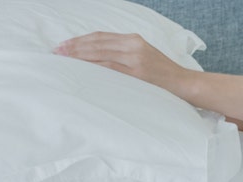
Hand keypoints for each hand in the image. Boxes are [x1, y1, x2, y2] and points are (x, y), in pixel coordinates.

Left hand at [53, 31, 193, 97]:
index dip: (80, 40)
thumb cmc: (163, 74)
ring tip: (63, 60)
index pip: (100, 37)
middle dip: (75, 47)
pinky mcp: (137, 73)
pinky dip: (92, 68)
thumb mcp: (143, 56)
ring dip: (79, 57)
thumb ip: (123, 54)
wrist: (184, 84)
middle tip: (57, 52)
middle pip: (97, 43)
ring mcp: (135, 59)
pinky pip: (109, 68)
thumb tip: (97, 57)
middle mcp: (133, 45)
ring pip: (100, 54)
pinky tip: (80, 70)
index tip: (65, 45)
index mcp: (133, 39)